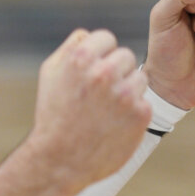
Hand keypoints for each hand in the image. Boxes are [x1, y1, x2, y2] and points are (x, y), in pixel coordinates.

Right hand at [30, 29, 150, 186]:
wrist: (60, 160)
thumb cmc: (53, 115)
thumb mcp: (50, 74)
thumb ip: (71, 47)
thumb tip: (89, 35)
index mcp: (81, 58)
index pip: (107, 39)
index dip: (100, 56)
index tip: (91, 74)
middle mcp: (104, 73)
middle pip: (125, 56)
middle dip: (115, 72)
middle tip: (99, 95)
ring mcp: (125, 94)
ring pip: (139, 77)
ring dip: (127, 90)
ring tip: (106, 110)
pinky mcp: (140, 115)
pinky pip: (144, 102)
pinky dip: (132, 113)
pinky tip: (114, 124)